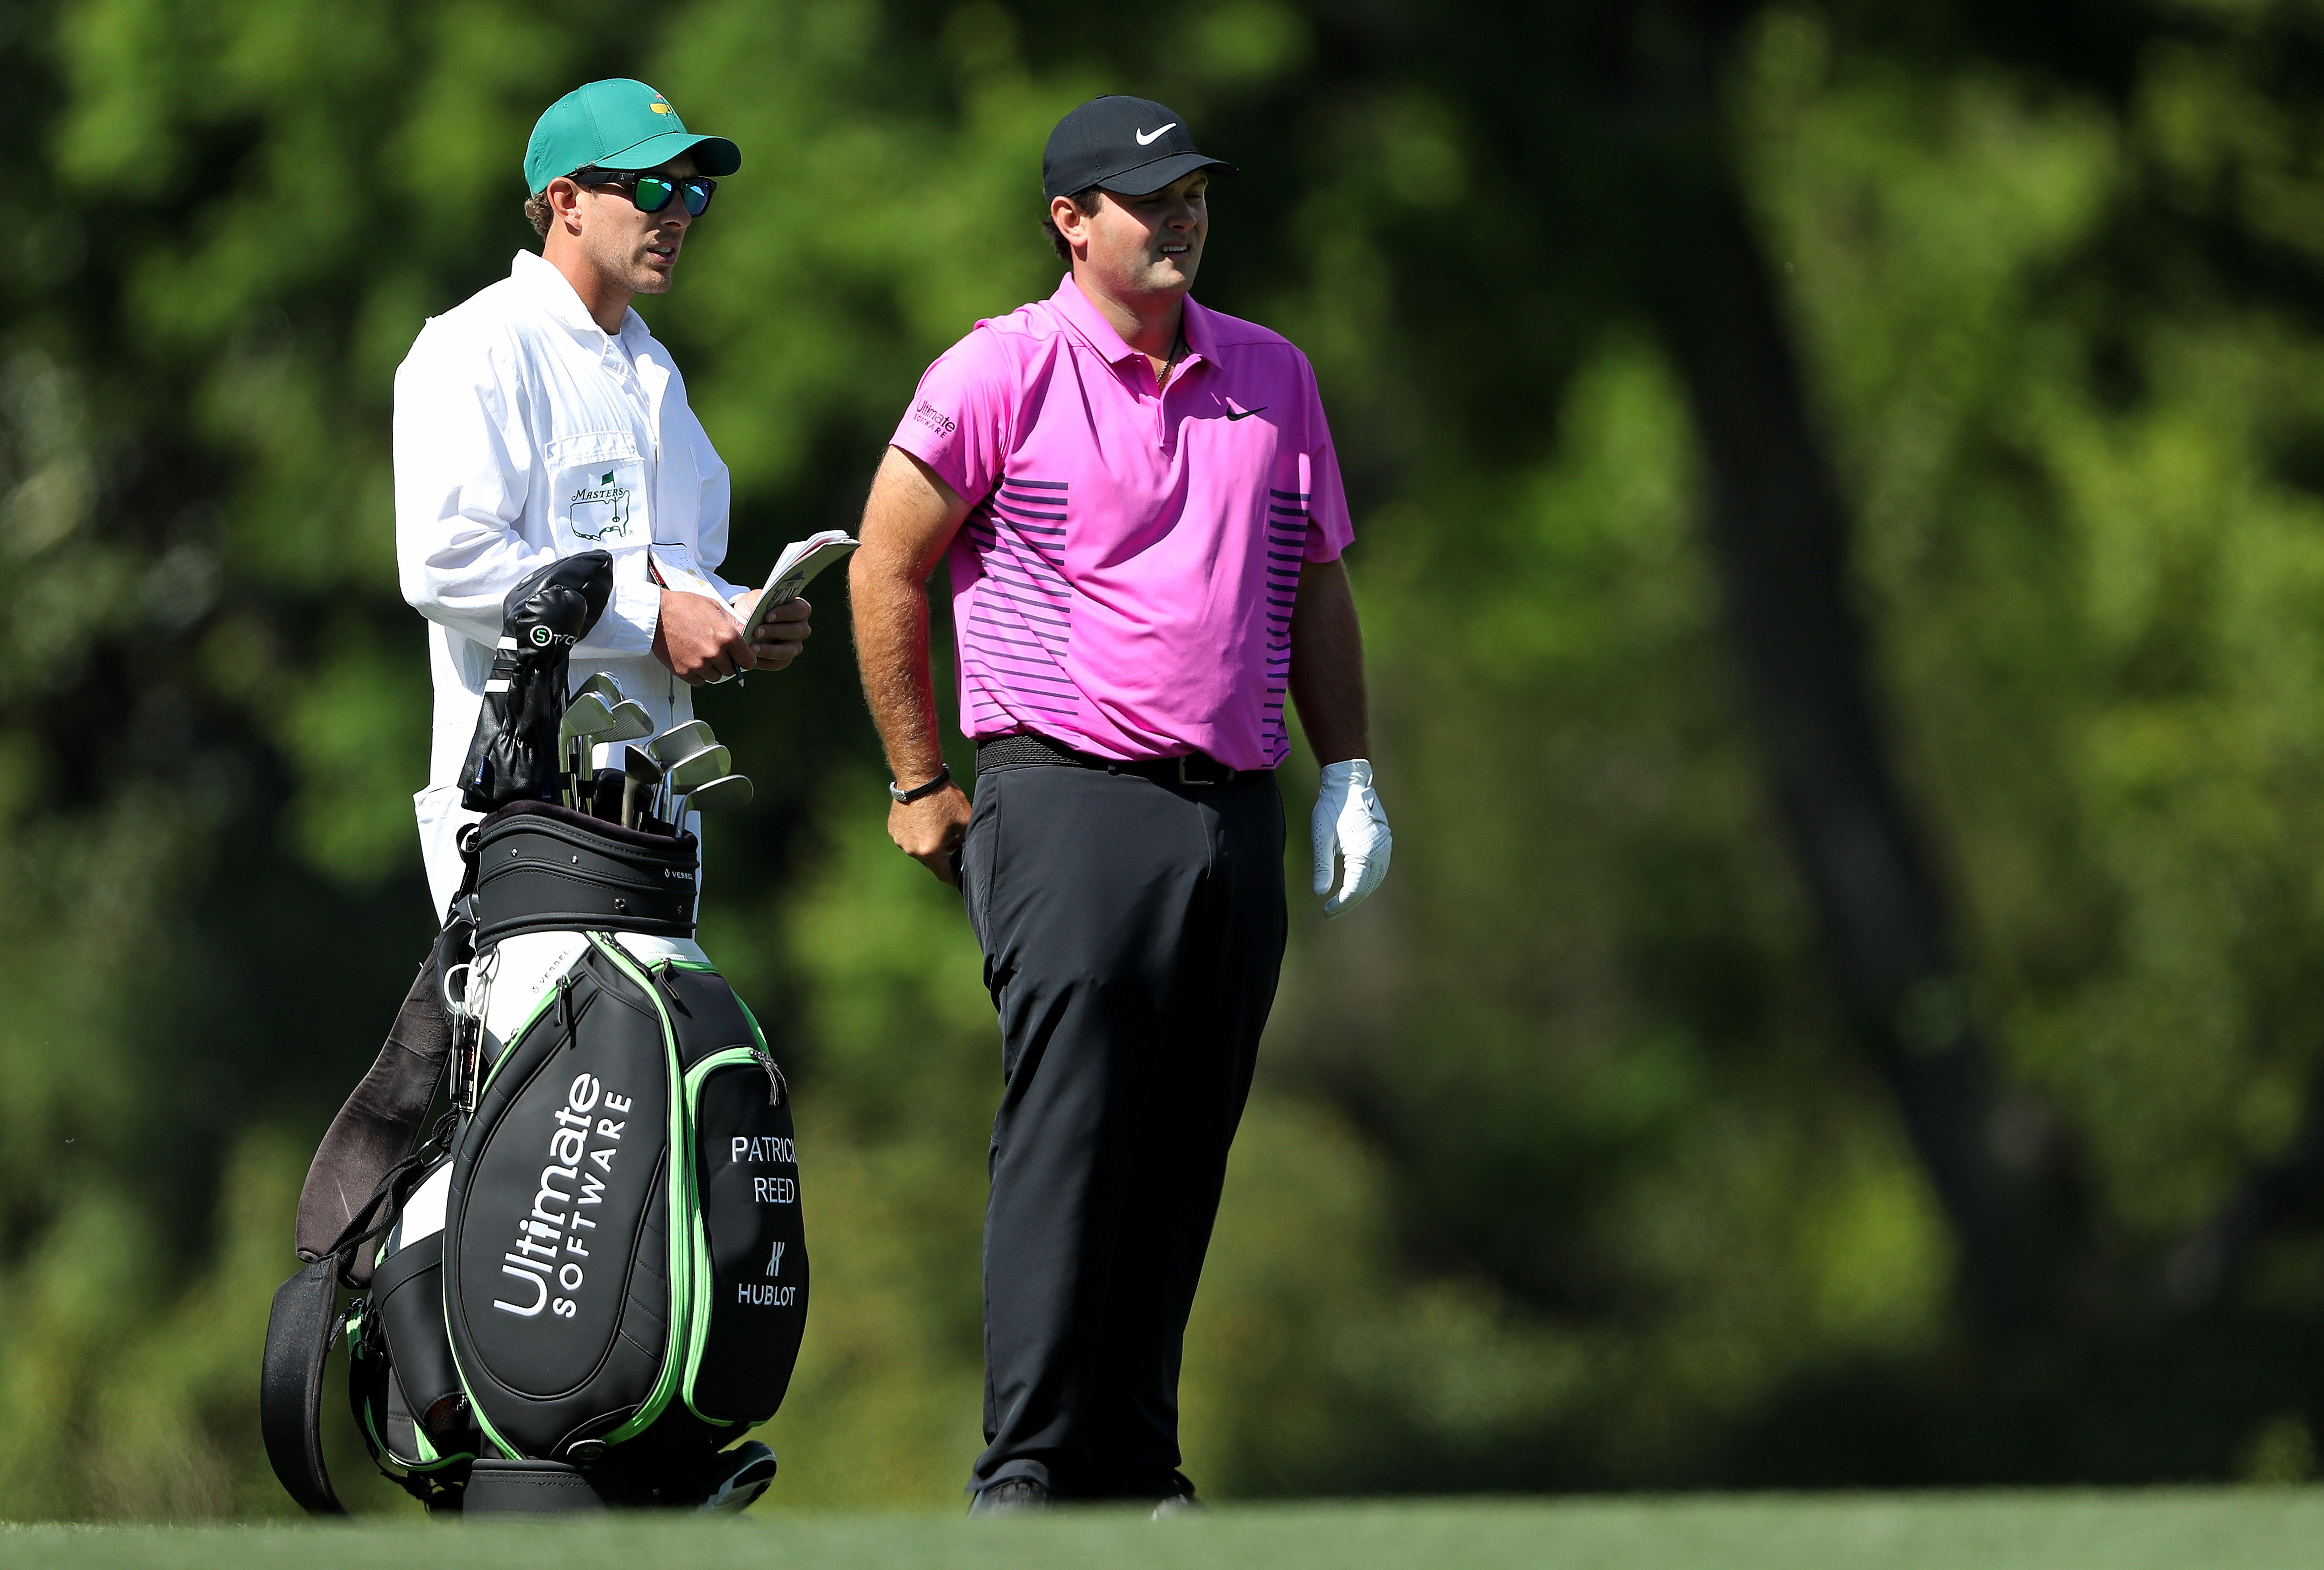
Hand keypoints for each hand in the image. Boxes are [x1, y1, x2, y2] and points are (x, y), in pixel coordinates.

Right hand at [653, 589, 751, 683]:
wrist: (656, 614)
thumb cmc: (683, 606)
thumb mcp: (714, 607)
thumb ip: (732, 624)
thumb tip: (746, 634)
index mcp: (727, 636)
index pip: (748, 661)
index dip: (746, 659)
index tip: (742, 658)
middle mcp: (715, 653)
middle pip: (732, 671)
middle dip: (728, 663)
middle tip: (717, 652)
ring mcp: (699, 664)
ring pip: (715, 677)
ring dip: (712, 669)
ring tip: (702, 654)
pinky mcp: (684, 672)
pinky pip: (699, 682)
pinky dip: (698, 675)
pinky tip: (693, 661)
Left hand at [730, 592, 811, 671]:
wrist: (741, 624)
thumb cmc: (752, 609)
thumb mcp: (754, 600)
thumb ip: (760, 600)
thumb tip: (760, 608)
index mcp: (799, 609)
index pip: (800, 610)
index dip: (785, 613)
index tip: (767, 616)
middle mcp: (801, 628)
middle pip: (797, 631)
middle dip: (775, 632)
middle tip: (756, 632)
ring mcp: (795, 645)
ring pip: (789, 650)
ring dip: (770, 649)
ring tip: (752, 648)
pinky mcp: (785, 659)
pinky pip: (779, 663)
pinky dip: (765, 661)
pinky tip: (752, 657)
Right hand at [889, 782, 971, 885]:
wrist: (919, 777)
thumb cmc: (944, 797)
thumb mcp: (965, 820)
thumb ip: (970, 840)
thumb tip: (973, 853)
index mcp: (930, 851)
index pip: (944, 875)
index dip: (954, 877)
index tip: (960, 876)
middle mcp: (912, 850)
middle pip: (931, 862)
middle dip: (944, 857)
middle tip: (955, 842)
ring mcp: (900, 840)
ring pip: (919, 850)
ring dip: (930, 845)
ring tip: (940, 828)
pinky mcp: (893, 830)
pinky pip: (909, 839)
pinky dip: (918, 835)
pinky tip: (926, 821)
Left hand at [1312, 758, 1390, 916]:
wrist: (1347, 783)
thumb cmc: (1332, 808)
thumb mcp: (1321, 838)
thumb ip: (1321, 867)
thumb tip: (1319, 893)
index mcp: (1364, 851)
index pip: (1355, 889)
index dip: (1341, 905)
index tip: (1326, 913)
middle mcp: (1380, 850)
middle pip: (1366, 888)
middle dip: (1348, 903)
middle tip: (1329, 912)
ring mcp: (1385, 845)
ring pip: (1375, 880)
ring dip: (1359, 893)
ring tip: (1341, 903)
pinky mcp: (1385, 841)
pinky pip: (1379, 868)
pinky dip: (1368, 881)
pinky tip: (1356, 885)